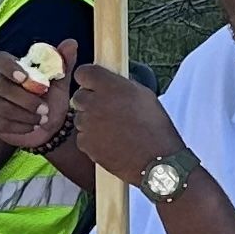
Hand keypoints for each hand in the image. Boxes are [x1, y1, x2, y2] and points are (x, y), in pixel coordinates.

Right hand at [0, 40, 77, 152]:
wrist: (48, 129)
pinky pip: (1, 123)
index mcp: (11, 68)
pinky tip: (33, 126)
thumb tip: (71, 43)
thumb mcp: (59, 83)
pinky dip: (21, 126)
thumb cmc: (50, 100)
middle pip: (1, 87)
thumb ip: (63, 63)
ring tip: (43, 119)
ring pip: (1, 107)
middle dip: (25, 99)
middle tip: (45, 109)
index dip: (9, 67)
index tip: (25, 77)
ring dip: (25, 114)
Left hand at [66, 64, 177, 183]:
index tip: (94, 85)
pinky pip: (82, 136)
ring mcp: (88, 124)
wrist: (156, 161)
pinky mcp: (85, 143)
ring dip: (91, 121)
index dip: (88, 79)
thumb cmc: (155, 128)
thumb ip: (122, 86)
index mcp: (110, 86)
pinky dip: (92, 139)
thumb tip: (111, 84)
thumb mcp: (144, 95)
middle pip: (78, 96)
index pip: (83, 73)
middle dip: (90, 101)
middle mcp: (95, 102)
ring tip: (112, 130)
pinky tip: (110, 143)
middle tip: (107, 110)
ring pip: (80, 117)